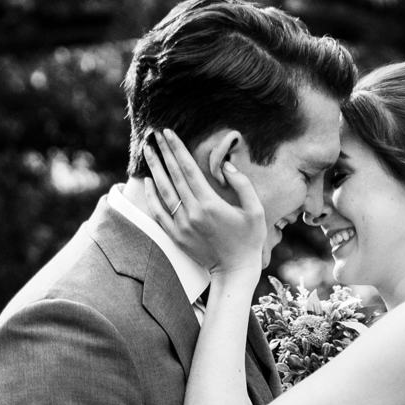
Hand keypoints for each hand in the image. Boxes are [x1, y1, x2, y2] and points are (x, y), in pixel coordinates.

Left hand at [142, 127, 266, 277]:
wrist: (235, 271)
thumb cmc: (249, 240)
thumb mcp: (256, 211)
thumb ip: (243, 185)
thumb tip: (226, 165)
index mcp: (210, 204)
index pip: (188, 169)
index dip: (177, 149)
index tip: (168, 133)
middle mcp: (193, 213)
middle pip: (173, 176)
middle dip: (163, 153)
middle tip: (154, 135)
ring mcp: (182, 226)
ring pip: (163, 192)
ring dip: (154, 169)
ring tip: (148, 152)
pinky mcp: (177, 237)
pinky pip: (159, 212)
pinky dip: (152, 196)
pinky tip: (148, 181)